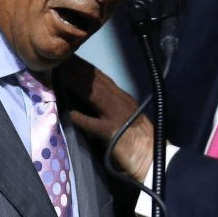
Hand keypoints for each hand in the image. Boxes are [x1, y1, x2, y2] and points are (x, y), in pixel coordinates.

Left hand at [58, 56, 152, 182]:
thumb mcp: (124, 120)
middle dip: (76, 68)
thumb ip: (107, 110)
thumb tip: (83, 105)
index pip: (100, 78)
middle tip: (59, 57)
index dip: (84, 67)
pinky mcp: (115, 134)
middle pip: (96, 81)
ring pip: (94, 95)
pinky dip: (82, 118)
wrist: (158, 160)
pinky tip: (69, 113)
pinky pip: (95, 125)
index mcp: (123, 99)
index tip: (69, 58)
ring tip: (59, 74)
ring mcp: (119, 116)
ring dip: (75, 83)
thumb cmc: (140, 144)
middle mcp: (121, 102)